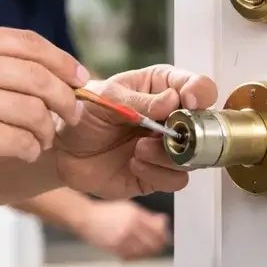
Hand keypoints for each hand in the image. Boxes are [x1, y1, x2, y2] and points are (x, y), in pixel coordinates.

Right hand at [0, 25, 86, 205]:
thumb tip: (53, 68)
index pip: (29, 43)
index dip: (63, 62)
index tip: (79, 79)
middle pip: (39, 76)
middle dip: (66, 99)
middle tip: (73, 116)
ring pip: (36, 111)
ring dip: (46, 131)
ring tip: (39, 140)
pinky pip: (23, 140)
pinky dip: (30, 150)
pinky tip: (22, 152)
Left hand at [54, 64, 217, 199]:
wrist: (62, 149)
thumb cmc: (82, 114)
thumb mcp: (105, 99)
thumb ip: (139, 102)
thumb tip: (172, 100)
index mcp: (160, 88)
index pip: (197, 87)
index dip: (200, 93)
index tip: (188, 101)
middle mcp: (170, 118)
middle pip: (204, 125)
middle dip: (189, 132)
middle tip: (165, 133)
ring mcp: (166, 147)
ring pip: (195, 155)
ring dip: (169, 155)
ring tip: (138, 149)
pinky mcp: (158, 173)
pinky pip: (176, 179)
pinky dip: (158, 174)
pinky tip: (135, 163)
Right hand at [77, 200, 170, 259]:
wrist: (87, 218)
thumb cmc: (106, 212)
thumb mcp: (128, 208)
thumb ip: (146, 216)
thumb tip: (162, 221)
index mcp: (135, 214)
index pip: (158, 229)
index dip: (164, 235)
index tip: (165, 237)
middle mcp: (130, 226)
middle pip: (154, 242)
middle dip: (158, 245)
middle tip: (158, 245)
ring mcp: (123, 238)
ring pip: (144, 252)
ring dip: (147, 252)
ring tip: (145, 249)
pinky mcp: (115, 248)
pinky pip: (132, 257)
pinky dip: (135, 256)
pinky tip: (134, 252)